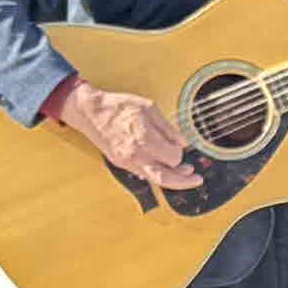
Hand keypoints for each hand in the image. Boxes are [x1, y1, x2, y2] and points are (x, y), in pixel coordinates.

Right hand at [53, 80, 199, 191]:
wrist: (90, 112)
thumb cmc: (118, 106)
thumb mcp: (149, 107)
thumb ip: (167, 128)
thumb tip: (183, 142)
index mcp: (144, 139)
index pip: (173, 157)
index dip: (180, 152)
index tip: (180, 145)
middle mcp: (135, 155)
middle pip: (165, 178)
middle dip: (184, 181)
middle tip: (197, 179)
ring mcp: (127, 162)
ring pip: (154, 179)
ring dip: (172, 178)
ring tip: (185, 173)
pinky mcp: (121, 164)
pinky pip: (143, 174)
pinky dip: (156, 173)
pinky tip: (164, 167)